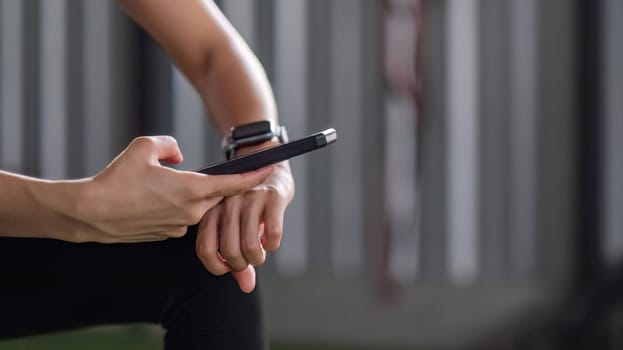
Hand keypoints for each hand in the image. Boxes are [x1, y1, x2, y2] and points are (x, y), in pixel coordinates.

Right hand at [68, 136, 272, 242]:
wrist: (91, 214)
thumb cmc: (116, 179)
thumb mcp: (143, 147)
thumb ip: (169, 145)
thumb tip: (179, 156)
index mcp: (191, 189)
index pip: (233, 183)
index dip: (253, 176)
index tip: (269, 169)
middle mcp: (191, 211)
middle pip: (218, 195)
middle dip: (222, 185)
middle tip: (223, 172)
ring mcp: (179, 226)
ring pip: (198, 206)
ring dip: (194, 195)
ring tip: (168, 185)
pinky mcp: (166, 234)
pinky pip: (182, 217)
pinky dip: (178, 207)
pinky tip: (155, 199)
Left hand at [196, 152, 294, 292]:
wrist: (270, 167)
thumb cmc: (250, 204)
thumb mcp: (238, 228)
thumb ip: (238, 258)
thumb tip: (247, 287)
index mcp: (212, 210)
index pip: (205, 248)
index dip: (217, 266)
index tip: (228, 268)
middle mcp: (228, 203)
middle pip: (230, 251)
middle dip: (242, 265)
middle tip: (249, 260)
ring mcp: (250, 198)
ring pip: (250, 245)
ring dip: (258, 258)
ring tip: (261, 253)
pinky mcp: (272, 196)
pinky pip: (273, 233)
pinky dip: (273, 245)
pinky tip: (272, 241)